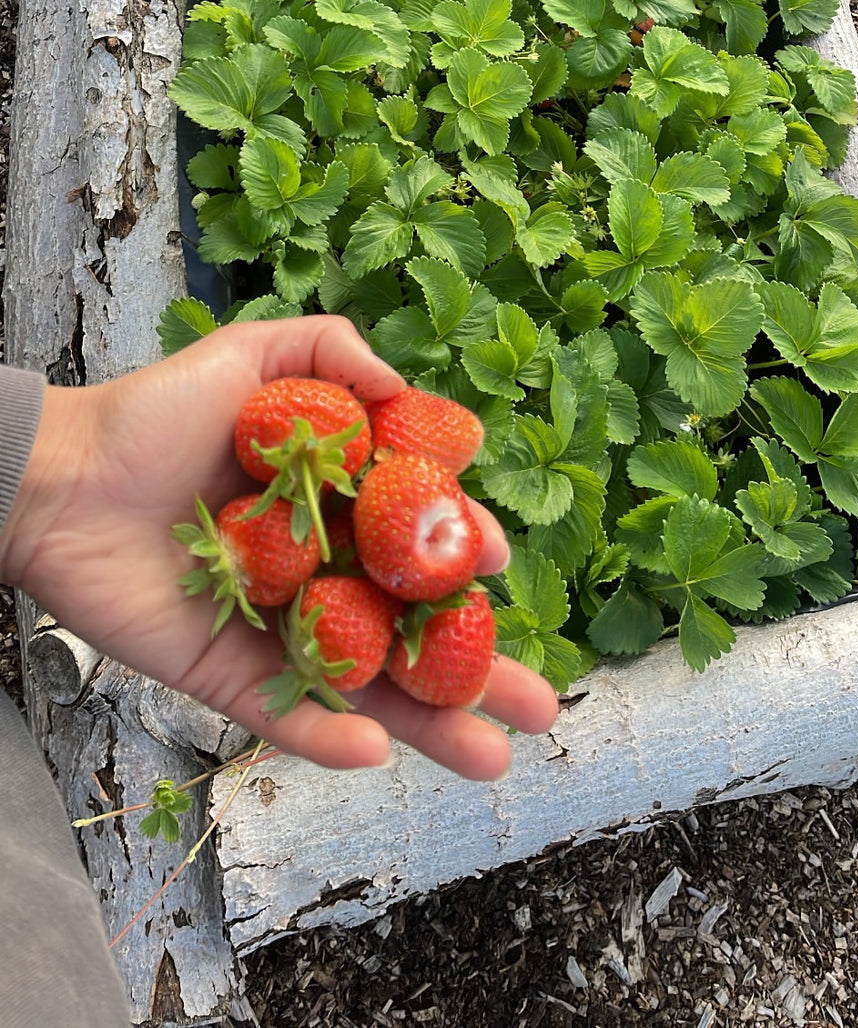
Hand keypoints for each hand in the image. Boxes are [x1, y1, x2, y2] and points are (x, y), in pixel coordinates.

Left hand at [0, 319, 558, 779]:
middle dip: (479, 669)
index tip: (497, 560)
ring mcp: (277, 628)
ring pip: (368, 686)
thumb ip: (336, 354)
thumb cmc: (154, 413)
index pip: (417, 543)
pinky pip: (286, 712)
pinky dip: (330, 735)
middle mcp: (319, 574)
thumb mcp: (255, 356)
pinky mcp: (226, 671)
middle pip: (412, 631)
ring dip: (432, 726)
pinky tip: (380, 751)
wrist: (61, 476)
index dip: (462, 556)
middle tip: (544, 705)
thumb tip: (412, 394)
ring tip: (496, 756)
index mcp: (335, 507)